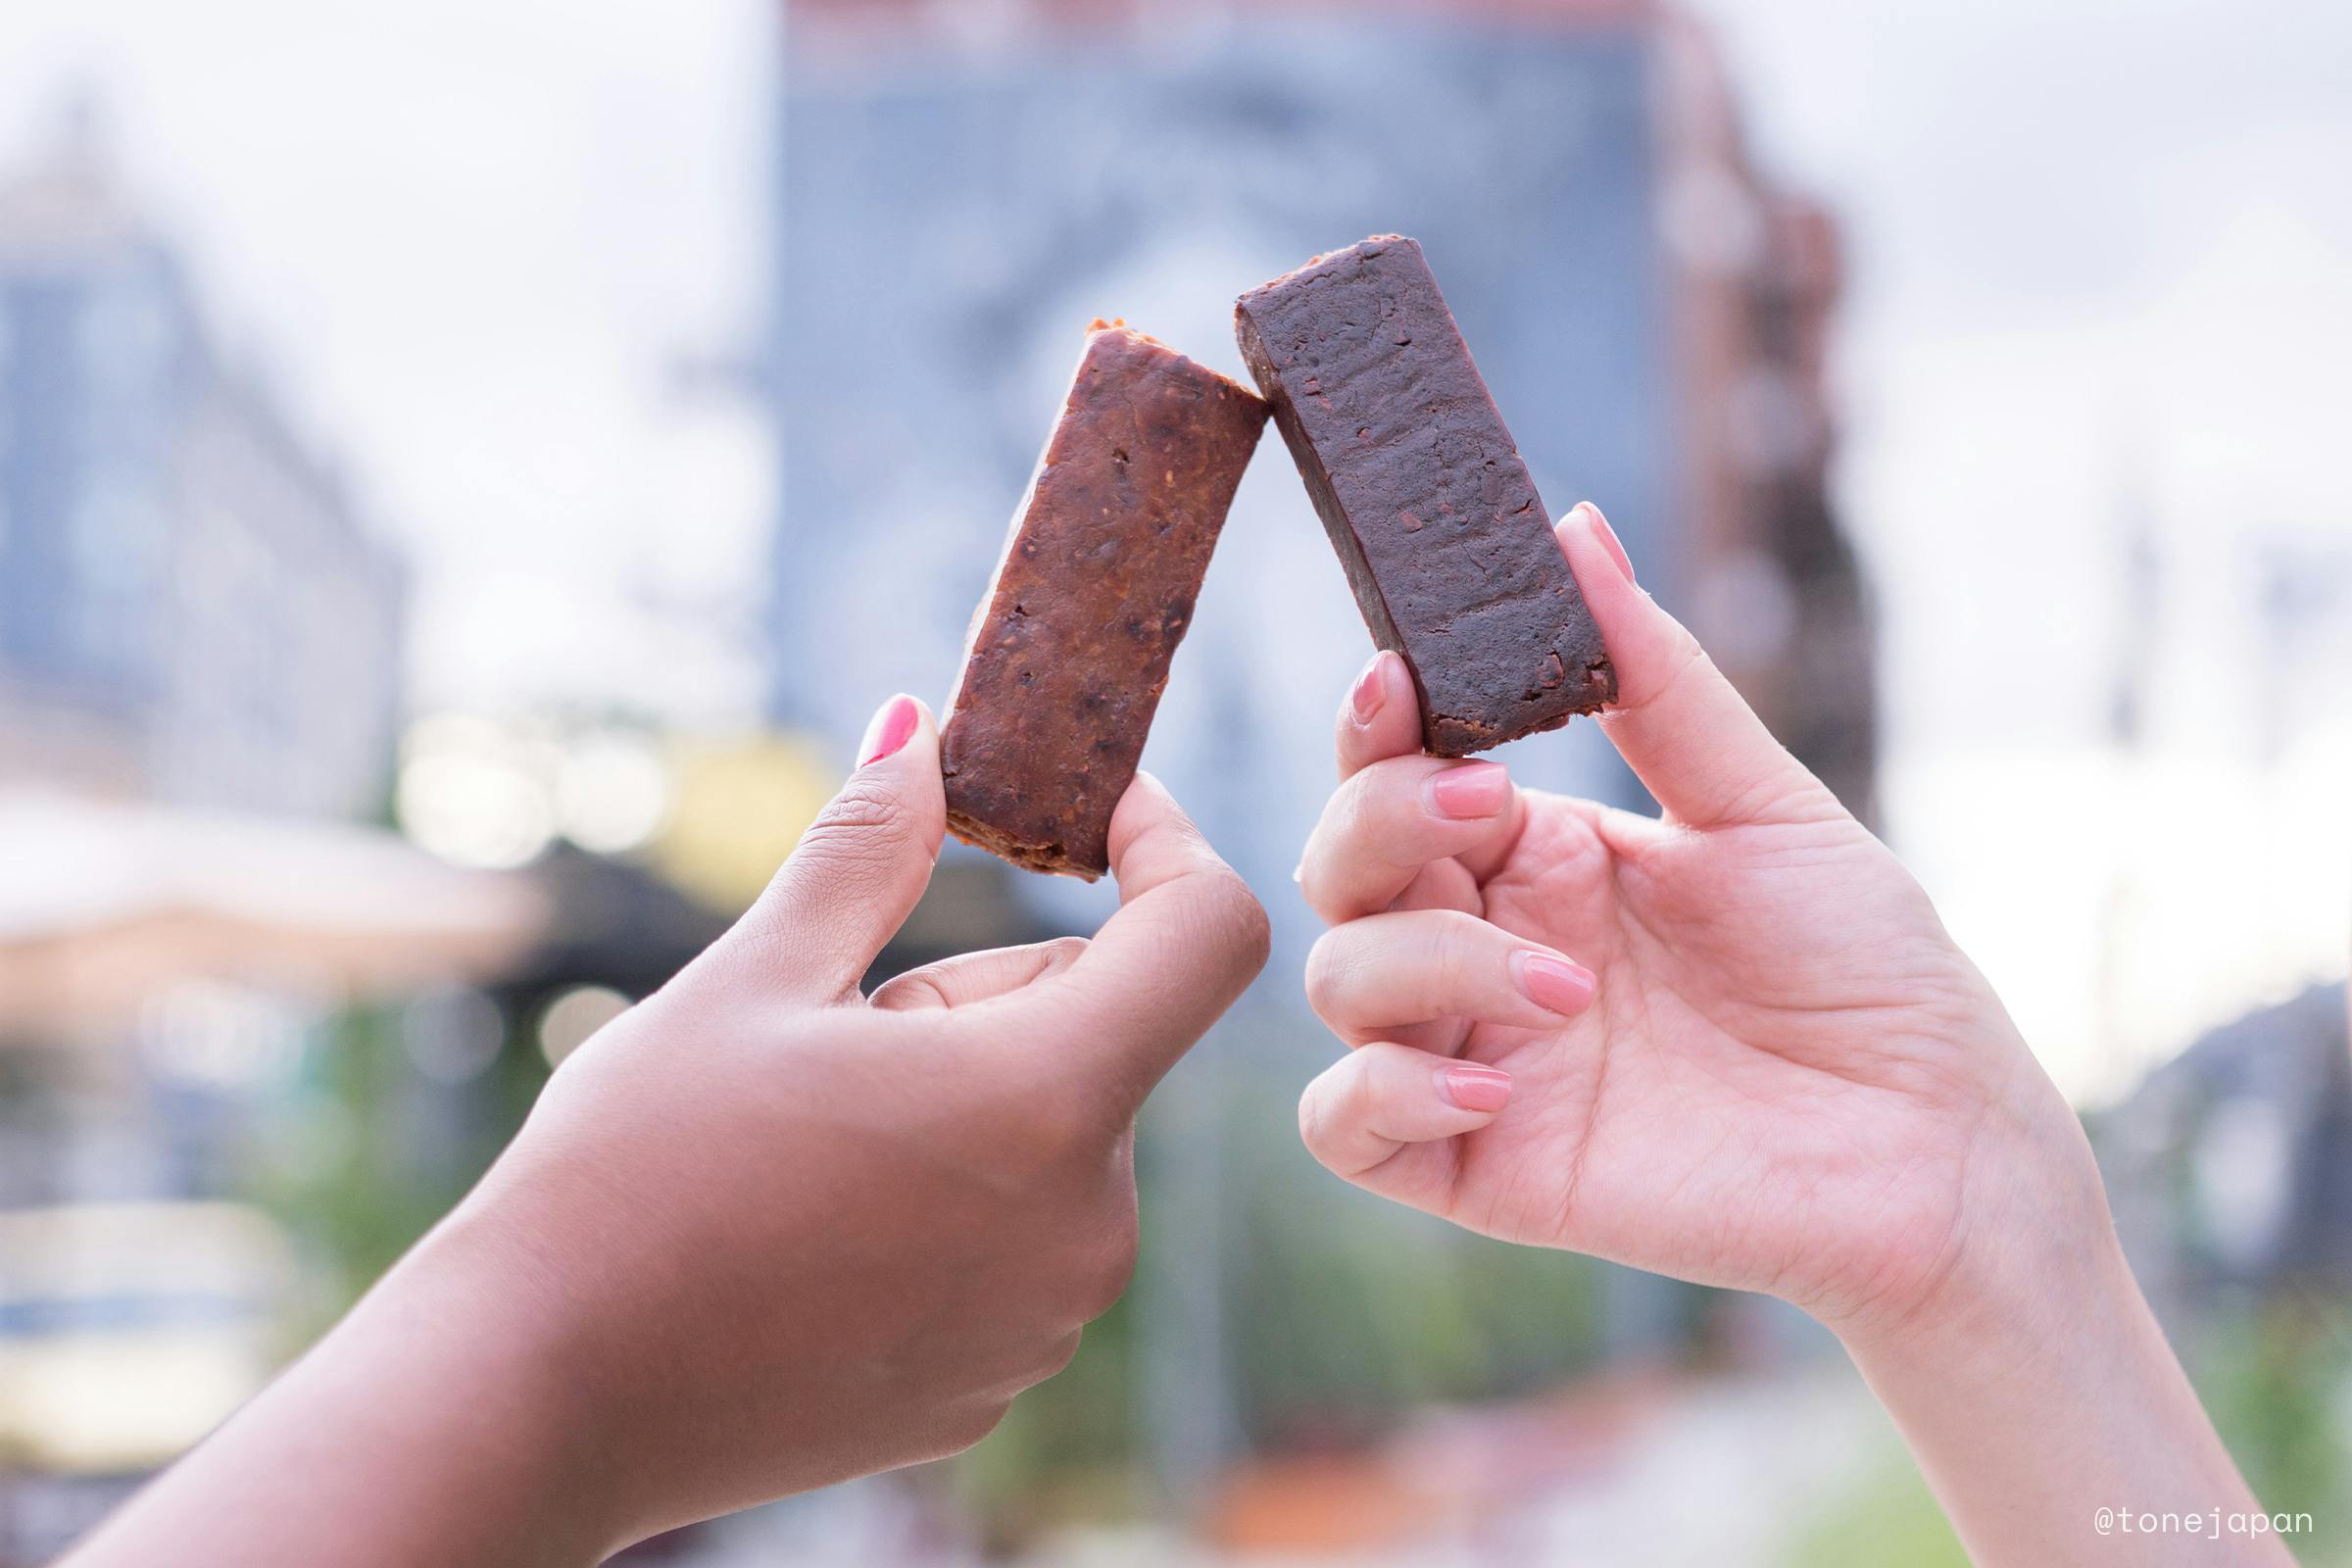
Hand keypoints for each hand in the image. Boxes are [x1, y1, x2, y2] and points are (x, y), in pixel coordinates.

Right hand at [69, 696, 1266, 1566]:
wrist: (544, 1397)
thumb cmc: (634, 1177)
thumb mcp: (754, 983)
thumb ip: (869, 851)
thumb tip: (922, 733)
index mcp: (1046, 1102)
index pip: (1209, 935)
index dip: (1166, 847)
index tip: (1092, 815)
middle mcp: (1086, 1225)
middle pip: (1100, 1033)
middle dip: (991, 995)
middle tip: (833, 1031)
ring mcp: (1048, 1320)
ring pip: (1052, 1135)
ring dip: (967, 1100)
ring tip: (805, 1144)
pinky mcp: (998, 1382)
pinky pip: (1017, 1238)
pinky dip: (947, 1202)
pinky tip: (809, 1231)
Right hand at [1292, 503, 2284, 1566]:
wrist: (1938, 1147)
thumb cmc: (1868, 972)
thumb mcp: (1763, 808)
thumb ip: (1655, 682)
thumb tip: (1574, 526)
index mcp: (1539, 856)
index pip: (1397, 775)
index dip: (1375, 730)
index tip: (1402, 684)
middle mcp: (1486, 947)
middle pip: (1338, 868)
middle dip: (1379, 822)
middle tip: (1489, 814)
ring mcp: (1474, 1054)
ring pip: (1335, 982)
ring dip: (1419, 962)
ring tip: (1565, 987)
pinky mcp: (1480, 1169)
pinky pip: (1344, 1125)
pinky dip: (1380, 1093)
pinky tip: (1487, 1089)